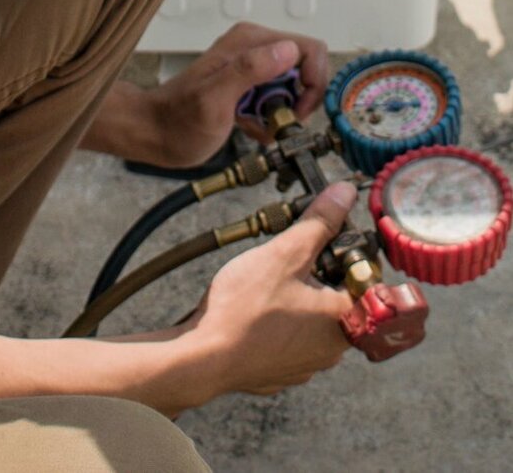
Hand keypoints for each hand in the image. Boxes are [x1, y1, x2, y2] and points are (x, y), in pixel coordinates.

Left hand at [149, 23, 328, 168]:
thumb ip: (249, 70)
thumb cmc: (178, 121)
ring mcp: (252, 65)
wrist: (155, 133)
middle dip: (302, 98)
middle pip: (306, 66)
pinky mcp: (248, 84)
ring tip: (262, 127)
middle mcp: (254, 47)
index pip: (308, 48)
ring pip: (295, 84)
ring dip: (286, 111)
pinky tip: (253, 128)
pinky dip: (273, 117)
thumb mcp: (214, 99)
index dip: (313, 82)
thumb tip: (288, 51)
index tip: (297, 109)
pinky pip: (279, 97)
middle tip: (281, 121)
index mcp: (250, 41)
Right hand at [183, 181, 355, 397]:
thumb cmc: (245, 309)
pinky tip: (255, 310)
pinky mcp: (280, 373)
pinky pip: (287, 338)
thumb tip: (344, 193)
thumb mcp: (285, 253)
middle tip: (288, 257)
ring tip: (267, 282)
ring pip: (310, 318)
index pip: (363, 277)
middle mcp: (332, 350)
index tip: (320, 240)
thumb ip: (319, 223)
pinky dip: (276, 322)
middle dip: (315, 273)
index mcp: (345, 321)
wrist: (203, 359)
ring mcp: (305, 365)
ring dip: (295, 297)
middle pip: (336, 297)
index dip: (342, 252)